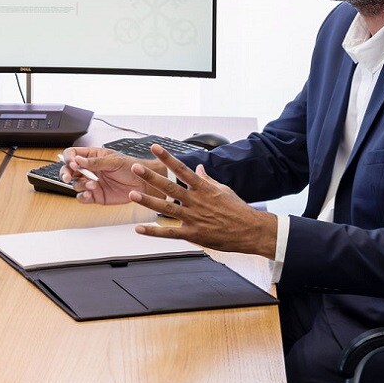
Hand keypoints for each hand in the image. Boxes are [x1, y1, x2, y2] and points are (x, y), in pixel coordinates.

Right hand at [59, 146, 167, 205]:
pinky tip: (89, 194)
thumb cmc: (133, 168)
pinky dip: (83, 196)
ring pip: (74, 184)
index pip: (73, 154)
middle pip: (68, 170)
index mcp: (93, 156)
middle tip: (68, 176)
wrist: (144, 184)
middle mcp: (90, 169)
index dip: (69, 158)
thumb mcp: (114, 161)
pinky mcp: (95, 196)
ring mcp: (91, 183)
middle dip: (65, 173)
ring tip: (92, 184)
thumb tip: (79, 160)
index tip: (72, 163)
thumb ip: (95, 162)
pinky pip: (82, 197)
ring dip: (80, 184)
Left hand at [125, 145, 277, 257]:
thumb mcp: (223, 190)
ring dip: (148, 201)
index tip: (154, 147)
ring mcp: (193, 218)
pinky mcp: (193, 234)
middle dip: (151, 176)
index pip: (181, 169)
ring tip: (133, 194)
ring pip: (166, 209)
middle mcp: (195, 201)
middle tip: (136, 167)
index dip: (167, 158)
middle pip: (169, 187)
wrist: (251, 231)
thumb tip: (198, 168)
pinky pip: (170, 233)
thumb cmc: (238, 210)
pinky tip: (139, 229)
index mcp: (203, 188)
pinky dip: (154, 232)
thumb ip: (207, 179)